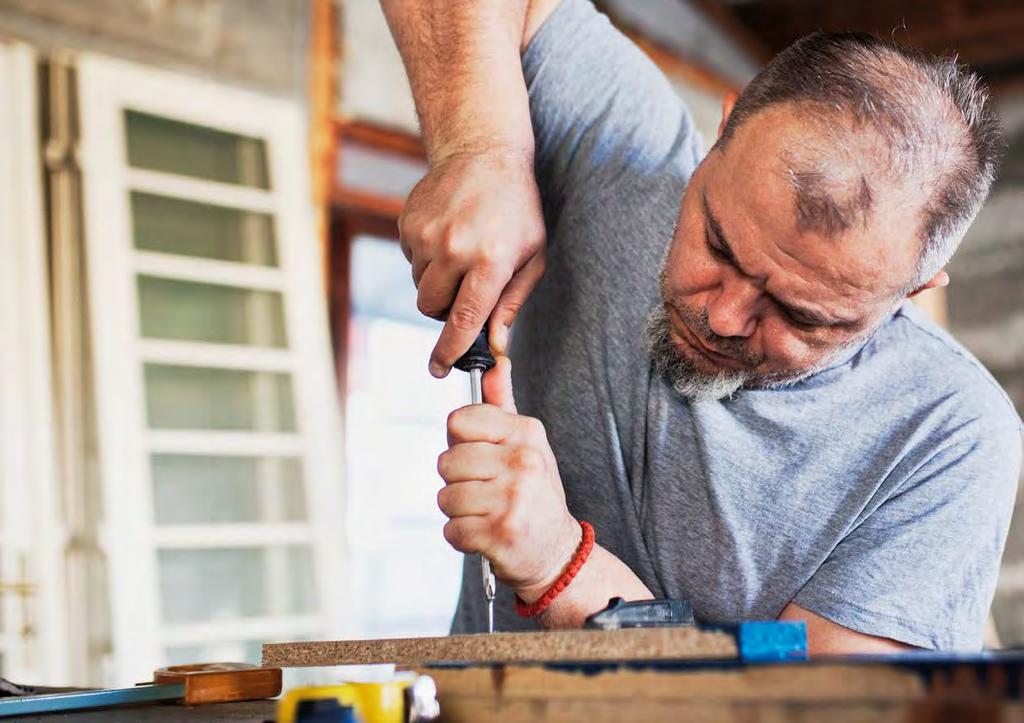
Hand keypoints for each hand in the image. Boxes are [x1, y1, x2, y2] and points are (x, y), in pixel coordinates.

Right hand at [399, 148, 545, 376]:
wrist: (484, 152)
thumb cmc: (517, 209)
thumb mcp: (532, 256)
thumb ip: (511, 304)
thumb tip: (496, 345)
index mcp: (490, 260)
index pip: (464, 319)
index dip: (451, 350)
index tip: (440, 369)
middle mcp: (455, 248)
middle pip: (432, 307)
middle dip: (444, 310)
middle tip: (465, 291)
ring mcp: (427, 234)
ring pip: (420, 286)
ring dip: (437, 282)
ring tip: (461, 253)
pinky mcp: (408, 223)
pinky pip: (411, 260)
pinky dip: (427, 258)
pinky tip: (447, 234)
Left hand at [436, 356, 580, 592]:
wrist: (557, 552)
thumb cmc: (534, 494)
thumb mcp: (526, 444)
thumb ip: (503, 405)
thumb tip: (496, 361)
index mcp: (526, 433)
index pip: (458, 422)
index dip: (461, 443)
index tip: (482, 458)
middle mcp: (523, 462)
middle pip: (447, 462)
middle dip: (458, 482)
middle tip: (486, 492)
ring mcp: (513, 499)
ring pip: (446, 498)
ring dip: (459, 512)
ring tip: (487, 514)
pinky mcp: (500, 533)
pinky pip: (452, 530)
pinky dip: (463, 538)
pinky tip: (486, 535)